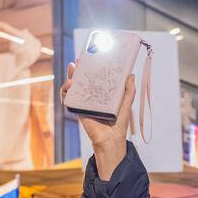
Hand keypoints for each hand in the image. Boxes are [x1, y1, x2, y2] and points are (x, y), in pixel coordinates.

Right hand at [60, 62, 134, 180]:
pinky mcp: (77, 110)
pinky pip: (67, 98)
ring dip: (70, 77)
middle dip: (78, 70)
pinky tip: (69, 84)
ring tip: (72, 70)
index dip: (91, 68)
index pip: (94, 78)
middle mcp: (91, 98)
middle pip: (81, 80)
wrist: (111, 140)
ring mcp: (83, 103)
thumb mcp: (126, 104)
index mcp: (102, 95)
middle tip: (79, 61)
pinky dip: (65, 90)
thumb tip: (131, 75)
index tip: (90, 58)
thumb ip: (128, 91)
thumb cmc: (119, 124)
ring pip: (72, 87)